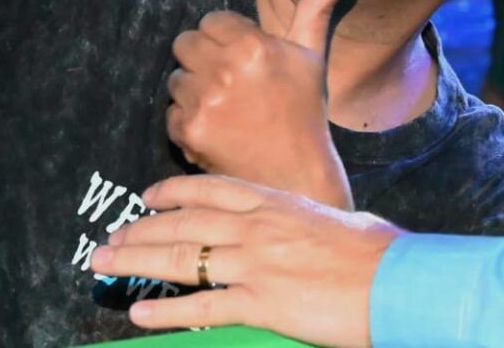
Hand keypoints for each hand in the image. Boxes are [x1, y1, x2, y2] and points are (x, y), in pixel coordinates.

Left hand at [90, 175, 400, 346]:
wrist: (398, 280)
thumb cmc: (382, 254)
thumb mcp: (342, 224)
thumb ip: (311, 224)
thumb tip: (304, 229)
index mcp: (281, 204)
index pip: (214, 190)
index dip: (174, 192)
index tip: (147, 197)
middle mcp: (261, 227)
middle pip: (185, 222)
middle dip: (140, 230)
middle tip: (109, 240)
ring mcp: (258, 263)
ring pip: (182, 257)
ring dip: (137, 261)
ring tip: (105, 266)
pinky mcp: (262, 302)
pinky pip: (202, 306)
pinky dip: (166, 312)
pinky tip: (140, 315)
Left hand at [167, 0, 357, 208]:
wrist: (295, 174)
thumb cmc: (303, 111)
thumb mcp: (312, 56)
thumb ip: (317, 9)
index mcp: (253, 45)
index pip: (211, 21)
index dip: (226, 38)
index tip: (243, 58)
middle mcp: (224, 70)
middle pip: (185, 43)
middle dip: (203, 58)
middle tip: (229, 80)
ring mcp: (203, 102)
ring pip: (175, 78)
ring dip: (193, 89)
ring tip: (224, 106)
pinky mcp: (188, 130)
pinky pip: (171, 112)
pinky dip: (188, 120)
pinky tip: (216, 129)